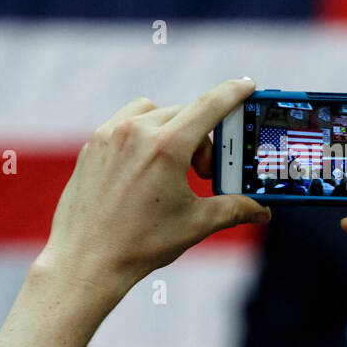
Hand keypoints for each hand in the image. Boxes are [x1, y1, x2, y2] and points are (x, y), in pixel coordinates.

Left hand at [35, 78, 269, 298]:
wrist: (85, 261)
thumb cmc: (140, 244)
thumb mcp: (196, 224)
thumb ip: (234, 209)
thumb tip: (261, 211)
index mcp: (166, 147)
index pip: (211, 105)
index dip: (234, 92)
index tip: (248, 85)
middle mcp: (137, 132)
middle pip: (186, 114)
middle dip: (203, 139)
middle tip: (204, 173)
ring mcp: (110, 135)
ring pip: (155, 112)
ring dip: (172, 129)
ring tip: (173, 166)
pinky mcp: (93, 145)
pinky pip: (126, 122)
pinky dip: (143, 133)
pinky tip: (146, 166)